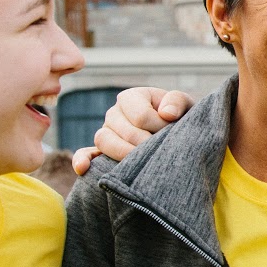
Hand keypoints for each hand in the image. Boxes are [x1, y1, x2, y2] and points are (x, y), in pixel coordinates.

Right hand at [69, 87, 192, 175]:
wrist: (177, 136)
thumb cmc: (179, 119)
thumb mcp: (185, 105)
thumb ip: (178, 101)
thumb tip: (166, 113)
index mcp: (131, 97)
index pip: (140, 116)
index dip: (159, 127)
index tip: (173, 132)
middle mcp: (114, 113)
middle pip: (123, 131)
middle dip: (146, 144)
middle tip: (162, 150)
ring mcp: (106, 132)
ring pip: (104, 141)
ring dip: (123, 153)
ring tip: (142, 163)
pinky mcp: (101, 151)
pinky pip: (85, 154)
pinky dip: (82, 160)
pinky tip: (83, 169)